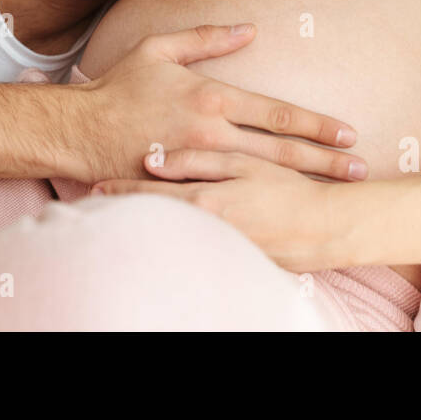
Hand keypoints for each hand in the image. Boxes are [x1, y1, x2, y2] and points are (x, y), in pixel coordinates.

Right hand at [66, 23, 364, 186]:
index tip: (348, 133)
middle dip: (325, 162)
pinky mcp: (182, 190)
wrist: (78, 130)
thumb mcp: (159, 48)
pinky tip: (283, 215)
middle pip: (281, 152)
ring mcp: (199, 166)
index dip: (317, 124)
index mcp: (212, 97)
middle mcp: (212, 133)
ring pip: (262, 179)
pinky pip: (227, 198)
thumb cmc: (120, 85)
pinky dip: (258, 207)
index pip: (278, 114)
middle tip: (360, 169)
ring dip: (303, 187)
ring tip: (336, 195)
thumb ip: (207, 38)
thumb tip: (250, 29)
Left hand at [91, 149, 345, 272]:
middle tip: (95, 201)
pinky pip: (189, 246)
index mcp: (205, 199)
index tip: (96, 188)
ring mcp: (213, 246)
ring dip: (143, 226)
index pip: (151, 195)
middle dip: (123, 211)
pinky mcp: (226, 259)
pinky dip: (171, 239)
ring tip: (116, 218)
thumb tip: (152, 161)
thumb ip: (196, 160)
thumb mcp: (242, 165)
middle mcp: (203, 226)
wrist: (325, 228)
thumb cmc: (286, 190)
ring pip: (167, 235)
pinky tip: (159, 234)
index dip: (121, 191)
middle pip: (151, 219)